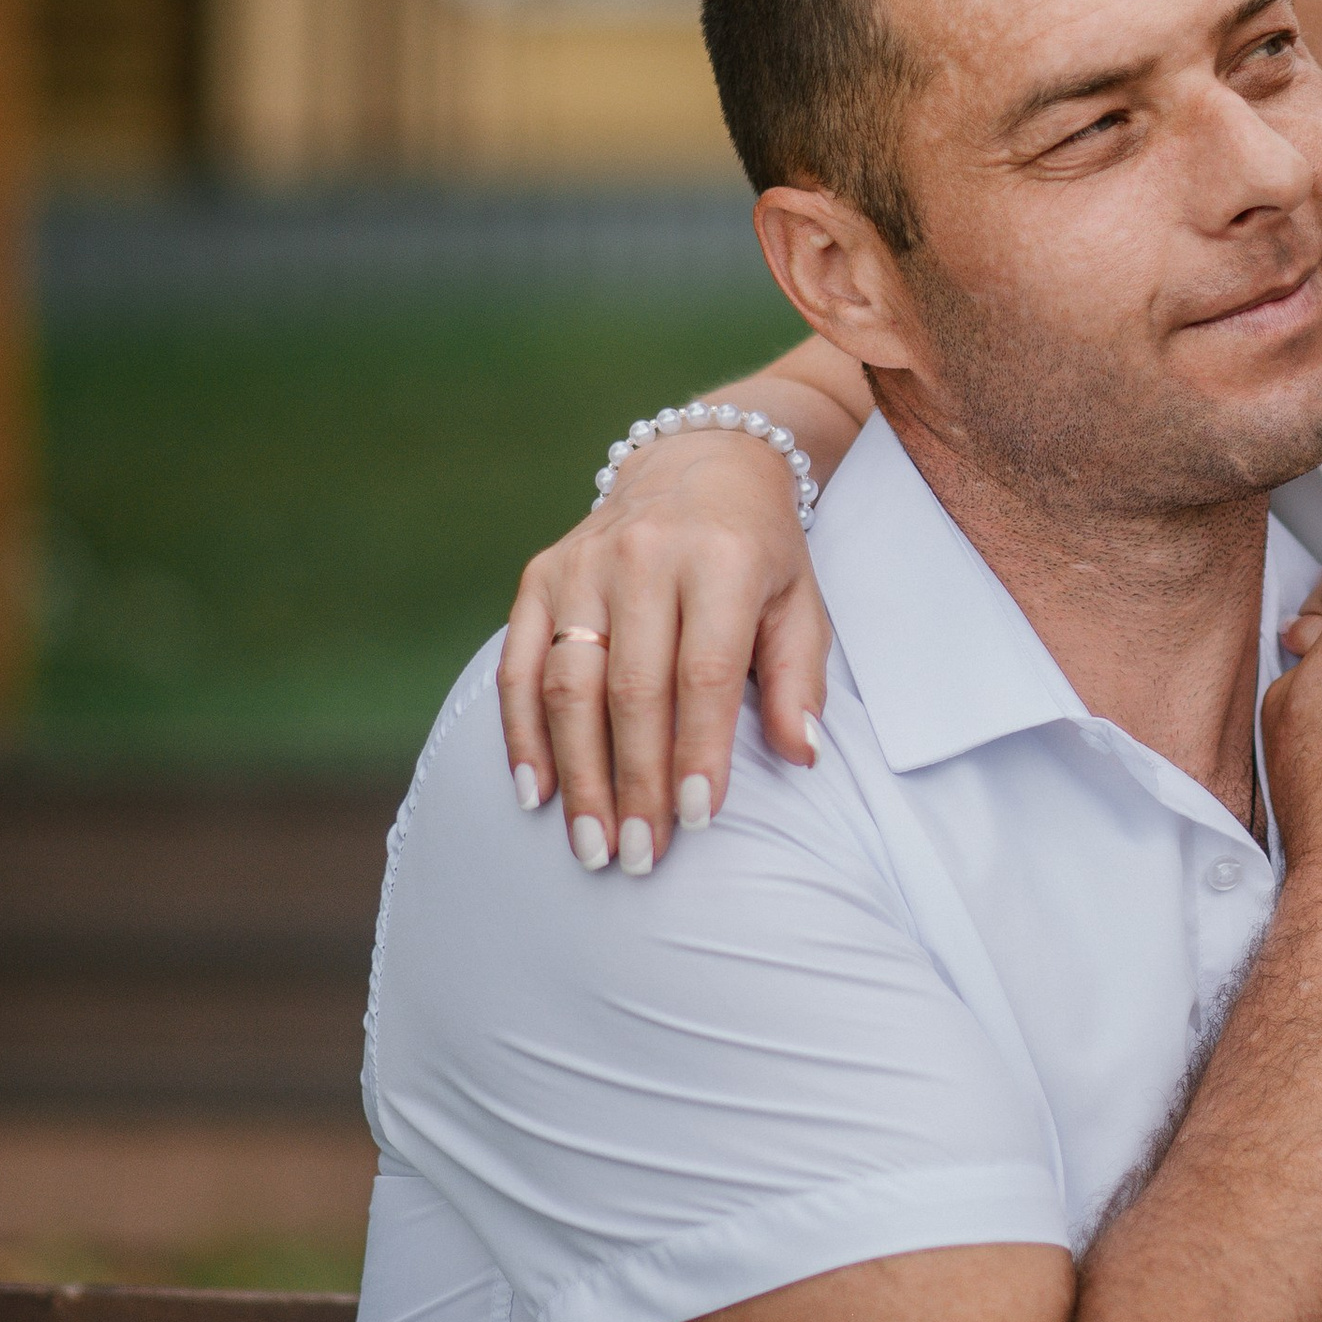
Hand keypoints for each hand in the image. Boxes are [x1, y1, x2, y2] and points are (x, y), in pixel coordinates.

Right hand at [499, 428, 828, 870]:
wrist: (700, 464)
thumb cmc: (759, 552)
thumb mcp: (799, 603)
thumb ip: (799, 681)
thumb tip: (802, 758)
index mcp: (721, 559)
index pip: (703, 673)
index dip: (698, 751)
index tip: (697, 819)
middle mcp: (645, 556)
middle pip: (631, 689)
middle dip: (635, 782)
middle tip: (640, 857)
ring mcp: (583, 564)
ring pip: (568, 684)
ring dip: (578, 774)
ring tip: (593, 846)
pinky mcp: (539, 575)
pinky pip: (519, 665)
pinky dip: (522, 734)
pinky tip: (536, 794)